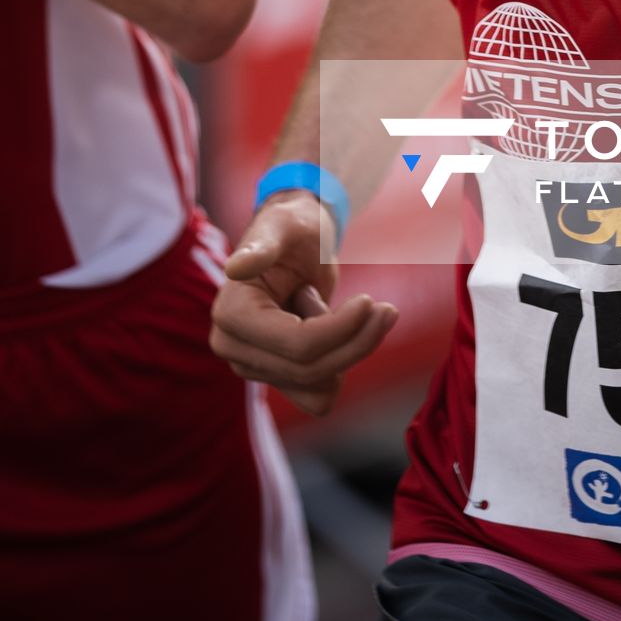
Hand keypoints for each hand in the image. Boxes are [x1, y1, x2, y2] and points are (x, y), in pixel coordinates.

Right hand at [210, 193, 397, 415]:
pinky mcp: (274, 375)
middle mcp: (233, 347)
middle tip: (388, 310)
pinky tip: (344, 331)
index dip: (340, 329)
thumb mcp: (284, 223)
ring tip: (357, 308)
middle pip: (309, 369)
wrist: (298, 241)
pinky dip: (340, 365)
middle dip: (356, 341)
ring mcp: (253, 366)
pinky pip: (317, 396)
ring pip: (317, 386)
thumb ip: (262, 245)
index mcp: (231, 313)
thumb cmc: (293, 225)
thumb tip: (235, 268)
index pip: (296, 344)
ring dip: (352, 351)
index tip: (372, 301)